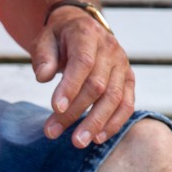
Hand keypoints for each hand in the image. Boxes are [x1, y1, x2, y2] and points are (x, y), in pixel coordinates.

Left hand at [31, 8, 134, 147]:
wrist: (81, 29)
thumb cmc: (59, 39)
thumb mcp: (44, 40)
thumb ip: (43, 57)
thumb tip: (43, 76)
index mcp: (87, 35)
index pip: (83, 62)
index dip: (70, 86)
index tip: (55, 108)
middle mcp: (110, 49)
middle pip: (97, 85)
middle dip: (74, 112)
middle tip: (52, 133)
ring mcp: (122, 65)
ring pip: (114, 98)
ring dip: (96, 123)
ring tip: (78, 142)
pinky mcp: (128, 80)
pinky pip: (127, 104)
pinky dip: (114, 123)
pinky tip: (97, 138)